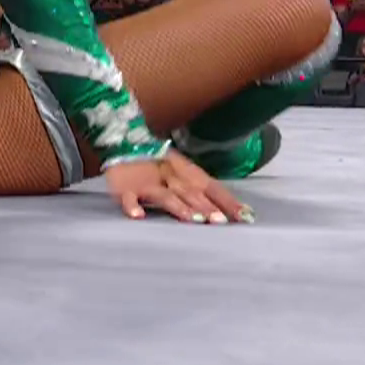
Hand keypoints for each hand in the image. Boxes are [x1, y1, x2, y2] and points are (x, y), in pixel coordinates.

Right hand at [105, 152, 249, 223]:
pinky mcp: (125, 189)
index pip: (211, 186)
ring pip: (165, 195)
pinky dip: (132, 206)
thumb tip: (232, 210)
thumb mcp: (181, 172)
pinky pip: (128, 198)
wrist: (119, 143)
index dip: (227, 201)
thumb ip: (201, 190)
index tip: (245, 216)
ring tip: (191, 219)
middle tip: (220, 221)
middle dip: (205, 206)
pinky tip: (138, 215)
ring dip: (178, 206)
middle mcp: (170, 176)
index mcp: (186, 171)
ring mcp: (147, 183)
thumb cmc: (155, 165)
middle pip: (190, 192)